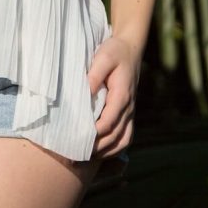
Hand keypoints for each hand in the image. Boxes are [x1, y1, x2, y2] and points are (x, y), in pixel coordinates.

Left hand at [87, 35, 140, 158]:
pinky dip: (115, 148)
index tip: (78, 139)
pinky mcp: (128, 114)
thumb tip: (86, 92)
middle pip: (115, 136)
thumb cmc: (114, 52)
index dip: (95, 134)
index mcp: (122, 96)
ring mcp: (130, 112)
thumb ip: (95, 75)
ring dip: (107, 152)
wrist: (130, 49)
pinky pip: (126, 137)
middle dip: (97, 148)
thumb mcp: (103, 57)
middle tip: (76, 155)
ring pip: (123, 141)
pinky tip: (101, 153)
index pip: (109, 122)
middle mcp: (129, 108)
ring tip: (87, 158)